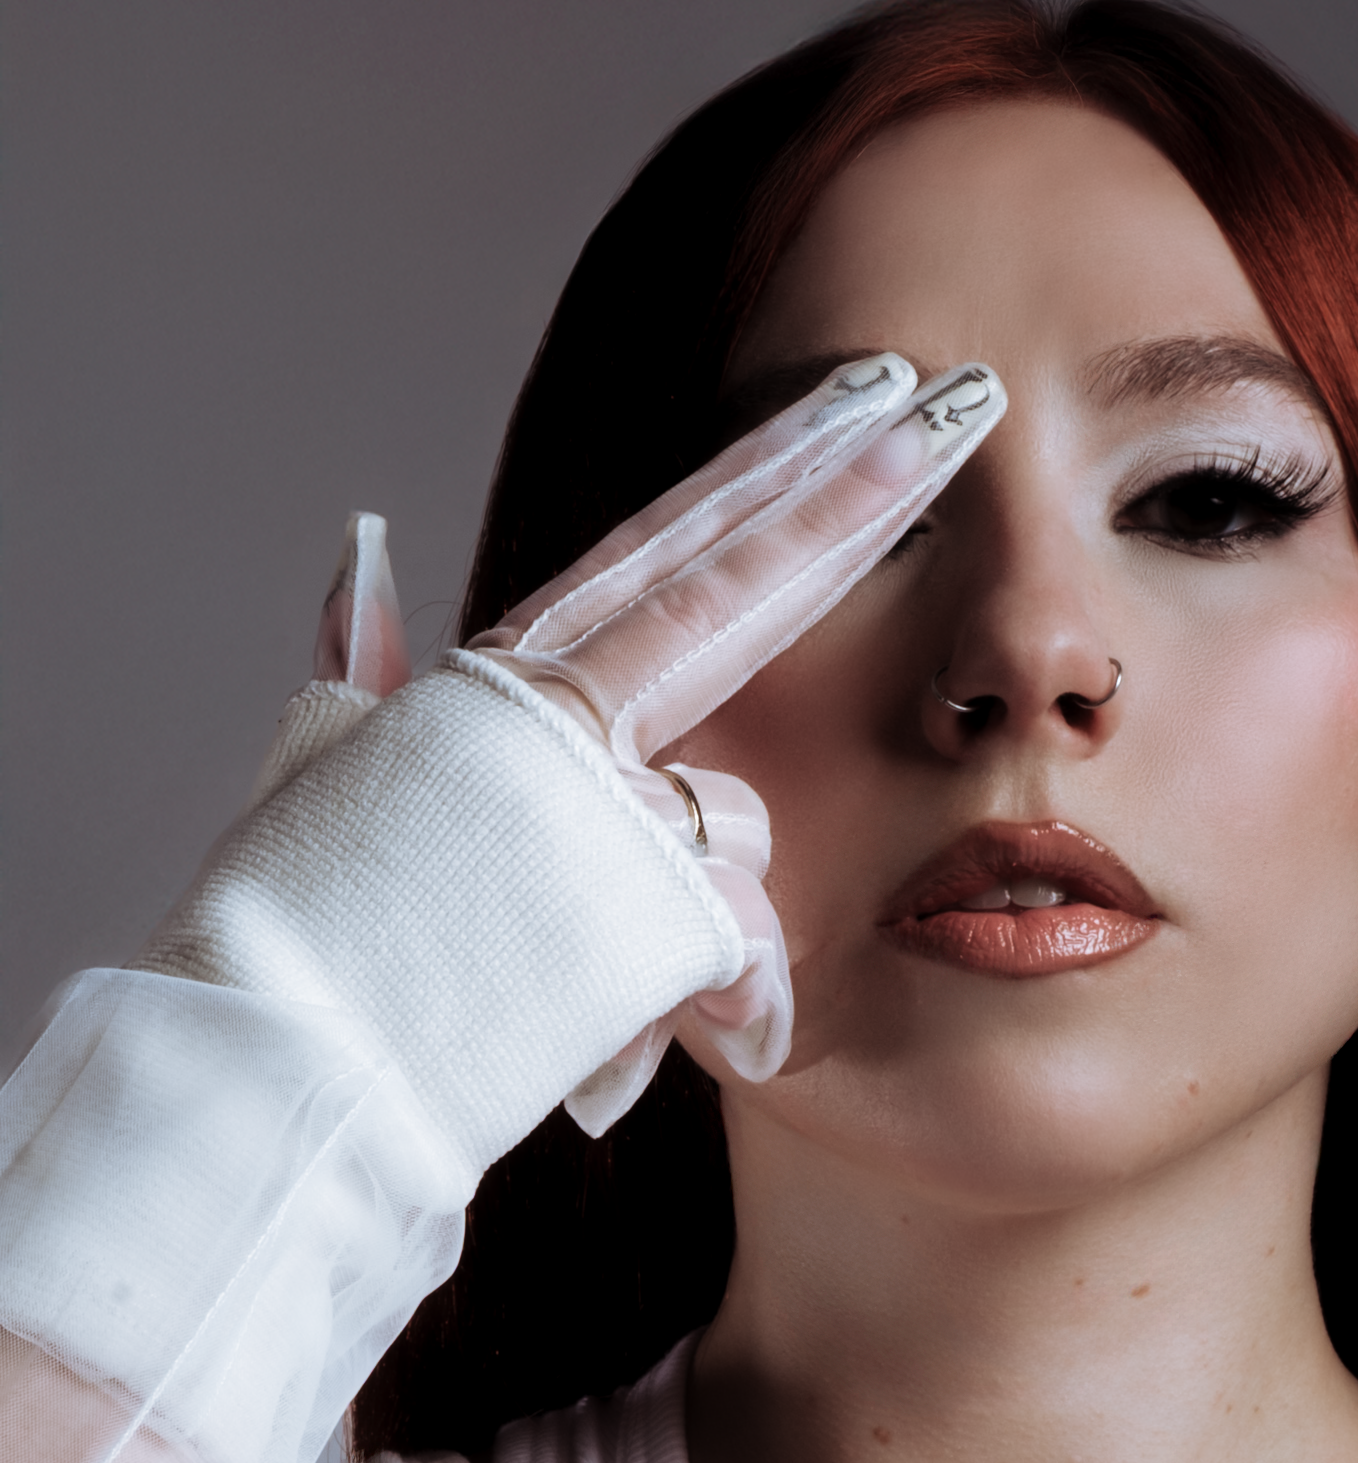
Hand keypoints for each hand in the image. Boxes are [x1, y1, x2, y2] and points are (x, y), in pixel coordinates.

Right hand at [299, 357, 1004, 1126]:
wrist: (292, 1063)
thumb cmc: (318, 933)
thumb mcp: (343, 776)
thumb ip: (369, 663)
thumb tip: (364, 544)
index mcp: (508, 678)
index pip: (673, 552)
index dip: (773, 473)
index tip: (859, 401)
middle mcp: (557, 707)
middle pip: (741, 574)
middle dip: (858, 485)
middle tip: (960, 399)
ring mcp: (599, 796)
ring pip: (741, 808)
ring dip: (718, 901)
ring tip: (693, 847)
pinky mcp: (630, 898)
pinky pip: (733, 940)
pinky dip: (724, 998)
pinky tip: (685, 1048)